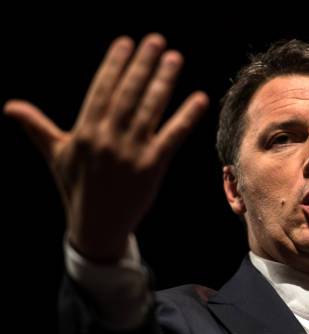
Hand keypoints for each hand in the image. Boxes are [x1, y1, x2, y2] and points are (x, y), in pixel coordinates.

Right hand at [4, 34, 207, 260]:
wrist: (96, 227)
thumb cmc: (76, 188)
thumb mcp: (56, 156)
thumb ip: (38, 127)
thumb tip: (10, 106)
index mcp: (84, 132)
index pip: (101, 89)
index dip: (114, 64)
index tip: (126, 43)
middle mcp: (107, 139)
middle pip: (127, 93)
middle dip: (142, 65)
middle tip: (156, 41)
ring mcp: (130, 153)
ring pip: (150, 109)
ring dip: (164, 81)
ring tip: (174, 58)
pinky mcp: (152, 167)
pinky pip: (172, 136)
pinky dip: (187, 117)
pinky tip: (200, 98)